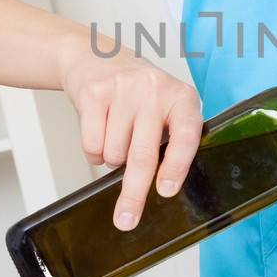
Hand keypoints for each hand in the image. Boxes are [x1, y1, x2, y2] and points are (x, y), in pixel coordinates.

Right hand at [57, 36, 203, 229]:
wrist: (95, 57)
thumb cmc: (138, 94)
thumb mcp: (165, 109)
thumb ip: (171, 140)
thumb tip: (164, 188)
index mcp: (182, 98)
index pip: (186, 136)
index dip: (176, 166)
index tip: (165, 190)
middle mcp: (156, 90)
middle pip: (143, 154)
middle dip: (134, 193)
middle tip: (127, 219)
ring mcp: (124, 90)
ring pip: (114, 153)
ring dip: (112, 159)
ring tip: (116, 137)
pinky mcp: (95, 94)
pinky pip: (91, 145)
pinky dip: (93, 152)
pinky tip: (100, 132)